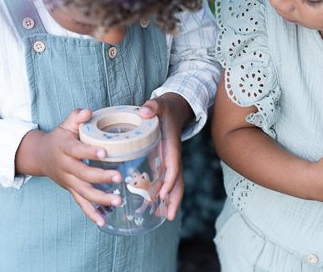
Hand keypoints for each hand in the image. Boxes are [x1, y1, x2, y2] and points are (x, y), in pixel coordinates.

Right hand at [16, 108, 122, 225]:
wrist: (40, 155)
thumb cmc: (60, 137)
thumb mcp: (66, 124)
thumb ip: (76, 116)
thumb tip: (87, 111)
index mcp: (65, 148)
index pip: (77, 150)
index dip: (90, 151)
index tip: (104, 152)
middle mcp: (66, 167)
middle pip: (83, 174)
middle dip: (101, 177)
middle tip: (119, 177)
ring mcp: (68, 181)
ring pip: (84, 192)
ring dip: (101, 198)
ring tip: (118, 200)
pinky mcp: (71, 190)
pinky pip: (81, 203)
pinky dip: (91, 213)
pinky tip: (103, 222)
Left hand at [139, 93, 190, 219]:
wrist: (173, 108)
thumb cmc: (164, 108)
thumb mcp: (159, 104)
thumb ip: (152, 106)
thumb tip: (144, 111)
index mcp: (172, 145)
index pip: (174, 165)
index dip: (170, 180)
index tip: (164, 194)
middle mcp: (172, 156)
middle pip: (178, 180)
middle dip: (175, 198)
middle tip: (170, 216)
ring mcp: (168, 160)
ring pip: (172, 183)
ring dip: (169, 200)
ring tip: (159, 217)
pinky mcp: (162, 161)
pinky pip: (163, 180)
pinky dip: (160, 194)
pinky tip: (150, 206)